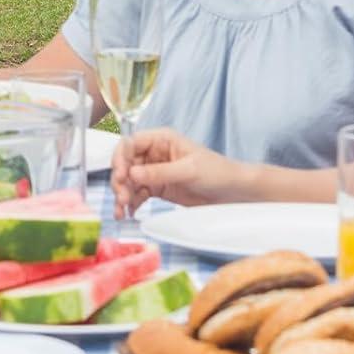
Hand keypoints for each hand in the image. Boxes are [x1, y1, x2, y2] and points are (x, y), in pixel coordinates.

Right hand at [114, 128, 239, 215]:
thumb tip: (132, 173)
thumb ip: (159, 172)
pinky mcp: (158, 189)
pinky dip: (131, 203)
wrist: (233, 192)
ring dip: (123, 194)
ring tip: (122, 209)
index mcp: (162, 140)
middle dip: (120, 180)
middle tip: (122, 196)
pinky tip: (128, 213)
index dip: (121, 158)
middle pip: (126, 163)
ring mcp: (155, 172)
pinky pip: (137, 194)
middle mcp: (155, 154)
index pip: (131, 143)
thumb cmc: (217, 172)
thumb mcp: (188, 170)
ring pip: (129, 181)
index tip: (121, 175)